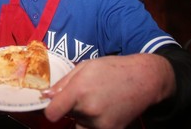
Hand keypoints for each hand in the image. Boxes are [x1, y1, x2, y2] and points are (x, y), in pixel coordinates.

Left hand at [43, 54, 174, 128]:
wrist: (144, 79)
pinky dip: (94, 121)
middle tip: (85, 95)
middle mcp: (89, 109)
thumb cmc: (113, 68)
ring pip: (80, 124)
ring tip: (97, 100)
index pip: (52, 113)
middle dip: (70, 108)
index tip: (54, 106)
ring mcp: (101, 123)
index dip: (49, 110)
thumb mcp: (85, 66)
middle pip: (68, 116)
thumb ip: (63, 83)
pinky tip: (105, 108)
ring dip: (83, 116)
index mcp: (79, 90)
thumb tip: (46, 96)